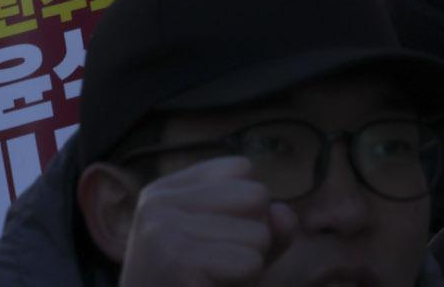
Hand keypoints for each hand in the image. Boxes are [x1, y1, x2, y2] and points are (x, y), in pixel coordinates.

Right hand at [117, 156, 297, 286]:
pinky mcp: (177, 258)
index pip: (241, 169)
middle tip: (218, 269)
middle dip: (254, 238)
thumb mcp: (230, 251)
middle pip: (255, 195)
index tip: (217, 244)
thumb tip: (284, 215)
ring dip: (249, 269)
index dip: (248, 210)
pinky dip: (244, 284)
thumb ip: (262, 228)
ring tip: (214, 282)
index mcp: (166, 191)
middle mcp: (159, 201)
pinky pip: (250, 263)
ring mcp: (164, 227)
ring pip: (259, 233)